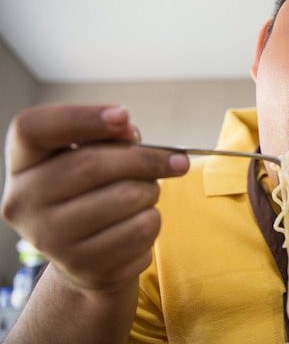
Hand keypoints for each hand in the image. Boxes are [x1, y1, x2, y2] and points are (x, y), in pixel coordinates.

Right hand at [1, 104, 189, 292]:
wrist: (89, 255)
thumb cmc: (93, 193)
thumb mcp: (92, 158)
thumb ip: (107, 138)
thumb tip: (127, 130)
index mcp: (22, 164)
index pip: (34, 128)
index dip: (81, 117)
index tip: (123, 115)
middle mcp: (24, 202)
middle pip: (91, 164)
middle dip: (144, 158)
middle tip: (174, 160)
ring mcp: (51, 240)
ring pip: (126, 197)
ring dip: (151, 190)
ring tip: (146, 194)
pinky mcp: (85, 266)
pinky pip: (142, 229)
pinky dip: (154, 218)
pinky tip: (140, 220)